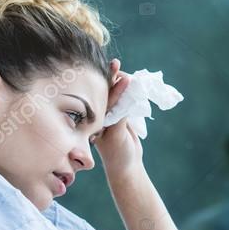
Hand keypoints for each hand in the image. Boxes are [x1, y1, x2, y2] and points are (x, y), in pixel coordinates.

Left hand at [90, 60, 142, 179]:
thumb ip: (119, 119)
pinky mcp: (120, 116)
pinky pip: (124, 99)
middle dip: (112, 77)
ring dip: (122, 83)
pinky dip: (129, 91)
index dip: (108, 82)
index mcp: (96, 119)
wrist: (127, 166)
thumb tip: (124, 101)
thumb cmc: (118, 154)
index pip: (103, 96)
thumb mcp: (117, 137)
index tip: (115, 70)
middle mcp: (101, 115)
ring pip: (116, 93)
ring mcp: (110, 114)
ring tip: (128, 73)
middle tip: (116, 63)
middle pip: (107, 91)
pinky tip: (132, 82)